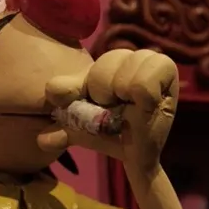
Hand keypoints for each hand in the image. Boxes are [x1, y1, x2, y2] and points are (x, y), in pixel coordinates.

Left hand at [43, 48, 179, 171]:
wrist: (135, 154)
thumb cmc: (109, 134)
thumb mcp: (81, 126)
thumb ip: (63, 121)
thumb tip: (42, 140)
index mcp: (106, 61)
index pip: (92, 66)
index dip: (92, 88)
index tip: (100, 102)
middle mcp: (128, 54)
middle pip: (106, 66)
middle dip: (108, 94)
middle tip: (118, 107)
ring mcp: (149, 60)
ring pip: (125, 78)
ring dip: (126, 99)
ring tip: (133, 107)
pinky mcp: (167, 70)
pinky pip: (142, 86)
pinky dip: (143, 101)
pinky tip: (148, 106)